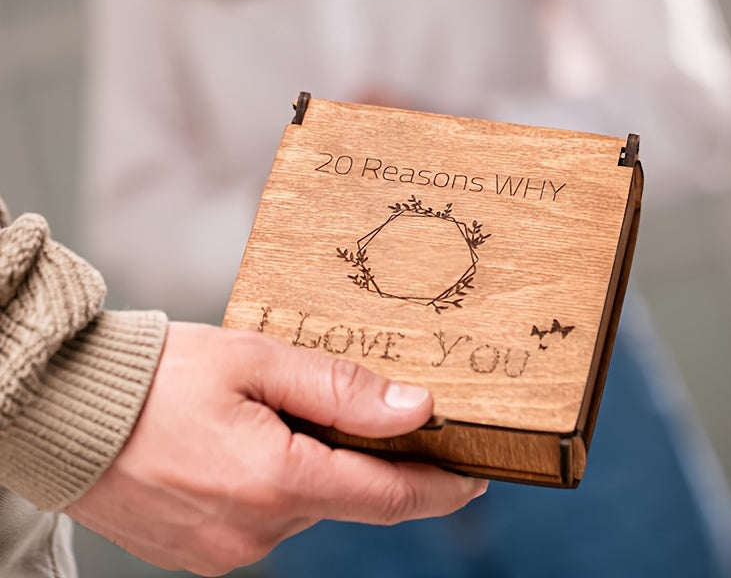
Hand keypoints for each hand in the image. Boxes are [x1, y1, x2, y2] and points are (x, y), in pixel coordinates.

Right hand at [68, 323, 486, 575]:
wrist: (68, 413)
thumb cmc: (161, 377)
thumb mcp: (258, 361)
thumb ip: (341, 389)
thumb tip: (417, 407)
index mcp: (276, 483)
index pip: (388, 497)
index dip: (440, 487)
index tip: (477, 477)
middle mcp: (256, 533)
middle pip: (344, 494)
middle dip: (364, 457)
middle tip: (364, 408)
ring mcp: (226, 553)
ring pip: (304, 505)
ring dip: (311, 465)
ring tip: (280, 414)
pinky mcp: (203, 555)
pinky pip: (265, 519)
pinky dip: (276, 483)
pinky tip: (248, 444)